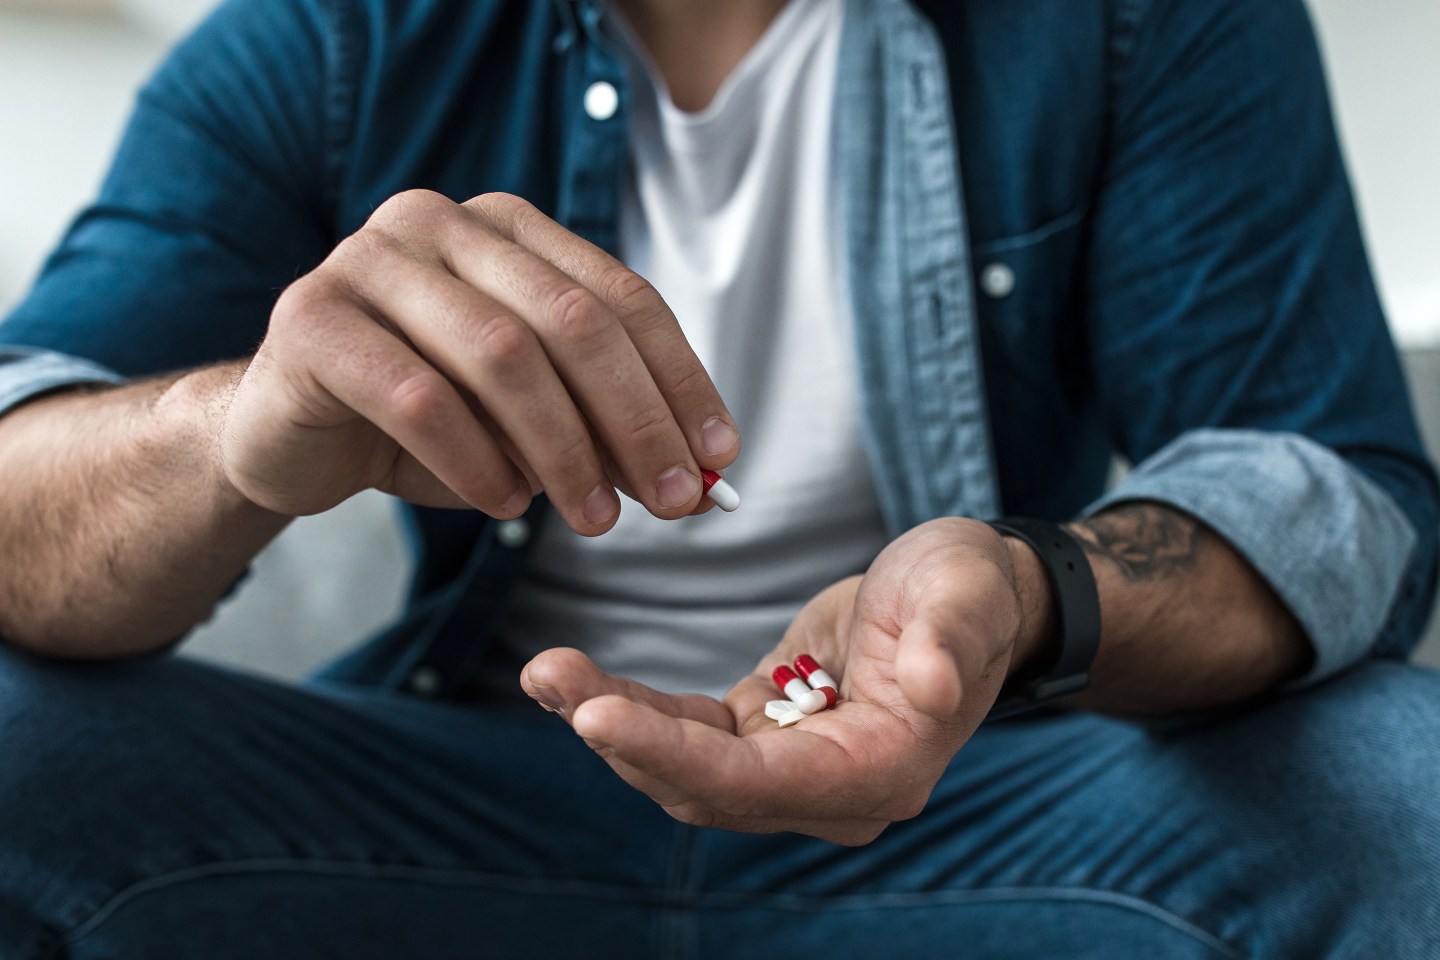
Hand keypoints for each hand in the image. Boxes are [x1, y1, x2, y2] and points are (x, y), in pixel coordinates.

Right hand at [218, 191, 738, 529]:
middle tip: (676, 502)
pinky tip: (504, 505)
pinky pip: (420, 397)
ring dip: (565, 450)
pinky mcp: (312, 320)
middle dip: (636, 420)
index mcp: (508, 228)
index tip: (720, 456)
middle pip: (571, 320)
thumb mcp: (530, 421)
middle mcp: (440, 223)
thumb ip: (604, 429)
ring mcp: (368, 261)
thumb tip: (701, 478)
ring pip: (502, 355)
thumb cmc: (427, 421)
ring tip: (594, 520)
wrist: (291, 433)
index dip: (678, 378)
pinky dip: (477, 461)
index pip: (620, 296)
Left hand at [521, 518, 1040, 844]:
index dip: (677, 757)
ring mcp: (794, 770)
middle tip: (549, 675)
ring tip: (546, 670)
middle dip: (622, 737)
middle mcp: (832, 790)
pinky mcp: (765, 737)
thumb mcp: (966, 594)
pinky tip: (576, 678)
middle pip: (707, 788)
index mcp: (882, 769)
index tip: (598, 715)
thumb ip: (950, 643)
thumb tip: (931, 688)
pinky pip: (687, 734)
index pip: (762, 784)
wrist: (964, 593)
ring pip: (685, 767)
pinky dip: (632, 707)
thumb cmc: (970, 589)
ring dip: (611, 722)